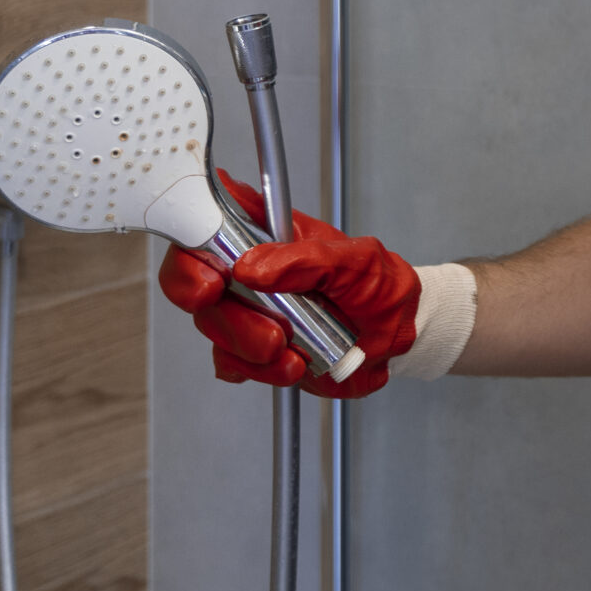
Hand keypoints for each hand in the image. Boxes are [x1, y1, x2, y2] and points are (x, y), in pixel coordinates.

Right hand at [156, 172, 420, 397]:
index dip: (191, 242)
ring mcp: (246, 309)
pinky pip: (230, 363)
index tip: (213, 276)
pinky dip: (259, 371)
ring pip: (213, 326)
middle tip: (271, 331)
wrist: (398, 335)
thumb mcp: (357, 260)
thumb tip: (251, 266)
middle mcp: (246, 268)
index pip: (207, 219)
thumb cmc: (379, 285)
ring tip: (295, 352)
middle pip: (193, 280)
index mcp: (266, 232)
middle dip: (224, 313)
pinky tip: (294, 365)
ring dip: (250, 346)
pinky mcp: (252, 350)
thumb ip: (307, 259)